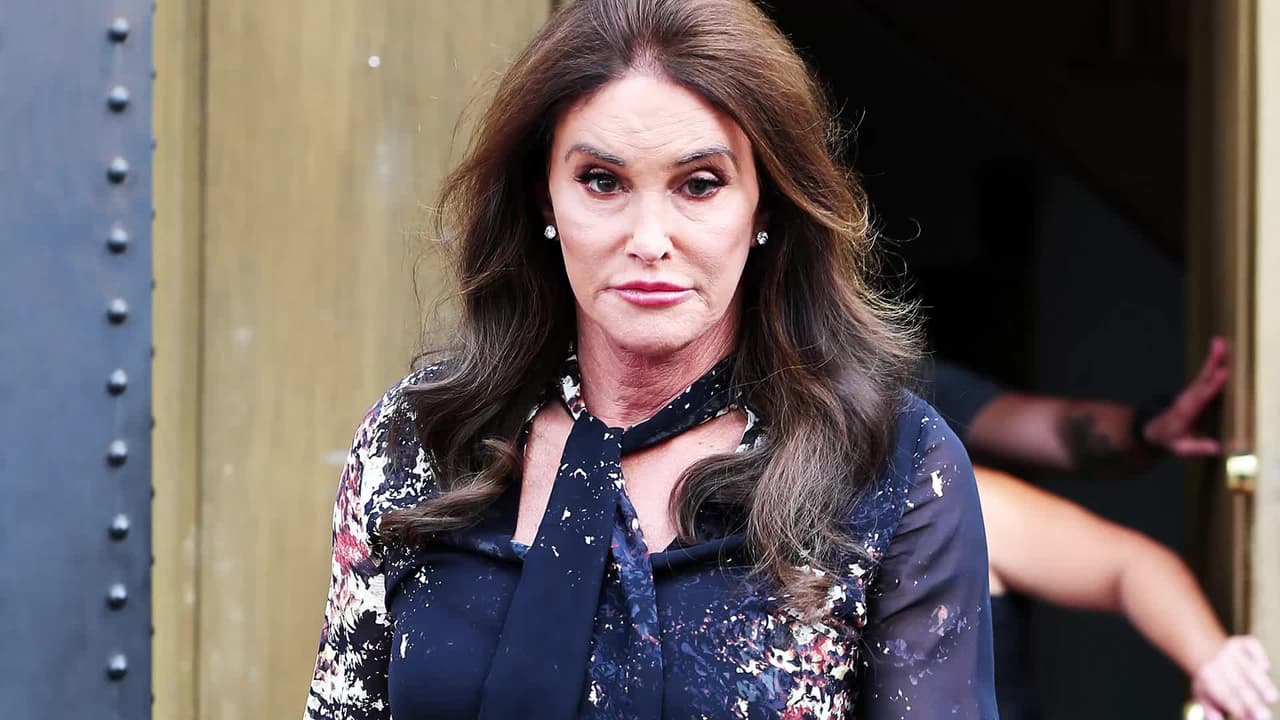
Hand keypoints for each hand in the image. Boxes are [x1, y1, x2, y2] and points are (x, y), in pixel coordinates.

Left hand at [1142, 336, 1229, 456]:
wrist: (1156, 430)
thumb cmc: (1171, 440)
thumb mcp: (1181, 448)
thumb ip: (1197, 447)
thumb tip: (1217, 448)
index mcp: (1186, 413)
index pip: (1200, 398)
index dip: (1211, 387)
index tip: (1222, 374)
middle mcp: (1188, 399)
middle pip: (1201, 380)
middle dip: (1211, 364)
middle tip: (1219, 348)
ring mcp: (1191, 393)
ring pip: (1203, 374)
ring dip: (1212, 358)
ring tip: (1219, 342)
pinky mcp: (1195, 390)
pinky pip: (1205, 374)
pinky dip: (1212, 362)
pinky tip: (1219, 349)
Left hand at [1193, 636, 1277, 719]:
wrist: (1205, 650)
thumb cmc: (1211, 681)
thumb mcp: (1204, 696)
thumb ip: (1211, 711)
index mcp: (1208, 677)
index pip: (1225, 696)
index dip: (1238, 708)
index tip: (1250, 719)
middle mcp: (1220, 662)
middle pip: (1238, 685)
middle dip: (1252, 702)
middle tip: (1264, 717)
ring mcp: (1231, 650)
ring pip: (1248, 668)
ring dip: (1261, 683)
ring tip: (1272, 698)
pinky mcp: (1243, 641)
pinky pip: (1252, 646)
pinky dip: (1258, 655)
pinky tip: (1264, 667)